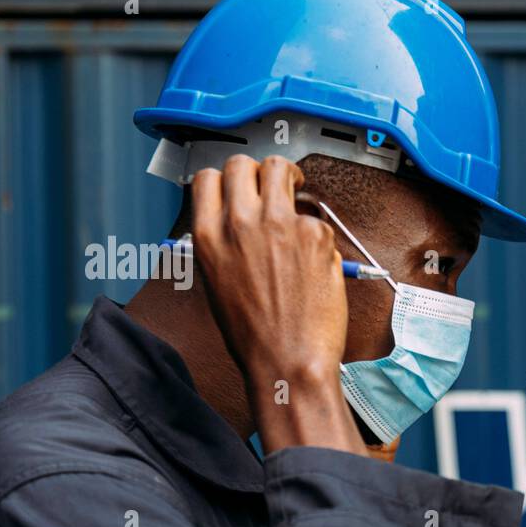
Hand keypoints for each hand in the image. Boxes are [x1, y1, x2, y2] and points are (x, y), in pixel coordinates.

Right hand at [191, 155, 364, 455]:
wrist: (289, 361)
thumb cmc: (255, 336)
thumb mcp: (217, 284)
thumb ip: (223, 245)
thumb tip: (235, 224)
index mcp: (209, 237)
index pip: (209, 179)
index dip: (226, 179)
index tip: (240, 186)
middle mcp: (241, 223)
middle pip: (244, 165)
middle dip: (259, 171)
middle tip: (275, 183)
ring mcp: (280, 225)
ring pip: (282, 170)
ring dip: (289, 178)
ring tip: (297, 194)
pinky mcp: (315, 234)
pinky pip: (315, 217)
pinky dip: (316, 233)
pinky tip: (314, 258)